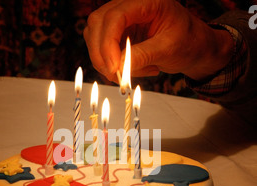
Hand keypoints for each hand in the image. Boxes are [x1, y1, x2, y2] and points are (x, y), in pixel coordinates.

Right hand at [83, 0, 233, 81]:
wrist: (193, 47)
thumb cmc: (187, 42)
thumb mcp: (168, 49)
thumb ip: (143, 56)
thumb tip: (118, 67)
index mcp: (146, 0)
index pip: (115, 17)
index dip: (108, 44)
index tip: (113, 68)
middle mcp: (129, 4)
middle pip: (97, 23)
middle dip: (101, 54)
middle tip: (116, 76)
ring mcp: (121, 18)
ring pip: (94, 35)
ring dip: (104, 60)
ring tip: (130, 73)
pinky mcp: (118, 32)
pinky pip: (102, 47)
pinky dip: (110, 63)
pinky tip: (132, 68)